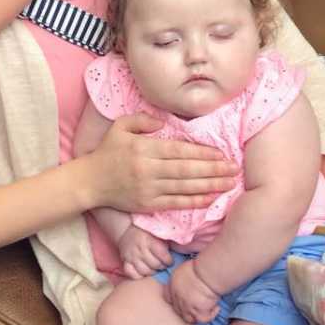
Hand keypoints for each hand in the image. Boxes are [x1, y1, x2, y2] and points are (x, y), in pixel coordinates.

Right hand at [86, 112, 238, 212]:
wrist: (90, 182)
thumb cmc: (107, 152)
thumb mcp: (119, 127)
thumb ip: (142, 120)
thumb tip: (163, 123)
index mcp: (143, 149)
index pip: (178, 151)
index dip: (201, 153)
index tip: (221, 153)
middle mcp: (148, 170)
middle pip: (186, 170)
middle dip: (213, 170)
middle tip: (234, 169)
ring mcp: (149, 189)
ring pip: (185, 188)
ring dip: (210, 186)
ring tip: (230, 183)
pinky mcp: (148, 204)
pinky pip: (176, 203)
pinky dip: (195, 201)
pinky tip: (211, 198)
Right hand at [117, 225, 172, 278]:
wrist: (127, 230)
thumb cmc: (147, 232)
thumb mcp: (157, 232)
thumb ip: (167, 240)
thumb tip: (183, 248)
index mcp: (148, 239)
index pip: (162, 254)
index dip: (169, 260)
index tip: (170, 260)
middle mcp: (139, 247)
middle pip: (154, 265)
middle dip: (161, 266)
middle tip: (163, 264)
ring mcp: (131, 255)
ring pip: (144, 271)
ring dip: (152, 272)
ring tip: (155, 268)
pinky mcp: (124, 261)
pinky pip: (131, 274)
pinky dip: (138, 275)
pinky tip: (144, 272)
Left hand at [164, 258, 220, 323]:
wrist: (207, 272)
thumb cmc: (200, 266)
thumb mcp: (185, 268)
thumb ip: (183, 278)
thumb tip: (189, 281)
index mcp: (173, 284)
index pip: (168, 297)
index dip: (175, 300)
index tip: (183, 300)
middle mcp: (177, 296)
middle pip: (178, 310)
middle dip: (187, 310)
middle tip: (198, 306)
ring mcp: (186, 306)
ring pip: (189, 318)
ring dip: (197, 315)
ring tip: (206, 309)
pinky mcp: (198, 312)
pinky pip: (203, 319)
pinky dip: (210, 315)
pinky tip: (216, 307)